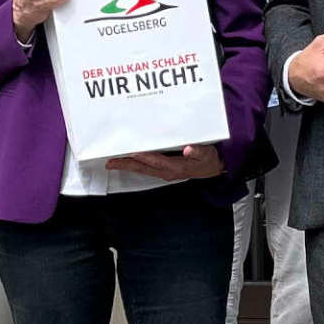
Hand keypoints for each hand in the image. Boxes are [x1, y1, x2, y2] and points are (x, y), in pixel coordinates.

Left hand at [105, 144, 225, 181]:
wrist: (213, 167)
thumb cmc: (208, 159)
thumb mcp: (207, 154)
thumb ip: (197, 152)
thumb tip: (188, 150)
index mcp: (177, 167)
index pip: (156, 161)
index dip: (143, 157)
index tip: (131, 153)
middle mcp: (168, 172)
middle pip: (143, 168)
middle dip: (126, 165)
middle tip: (110, 162)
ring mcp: (165, 172)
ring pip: (143, 169)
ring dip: (128, 166)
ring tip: (114, 163)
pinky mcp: (164, 171)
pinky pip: (146, 169)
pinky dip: (136, 165)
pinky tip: (129, 162)